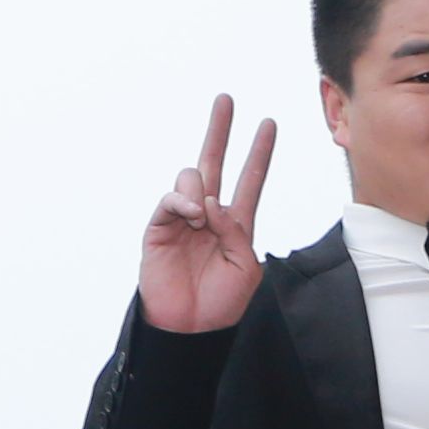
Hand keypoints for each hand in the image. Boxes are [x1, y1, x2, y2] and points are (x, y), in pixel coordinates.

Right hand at [140, 97, 276, 334]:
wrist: (190, 328)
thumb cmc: (222, 303)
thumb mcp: (245, 266)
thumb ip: (235, 230)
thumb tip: (210, 202)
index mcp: (235, 224)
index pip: (250, 180)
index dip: (260, 153)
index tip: (269, 125)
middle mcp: (208, 215)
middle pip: (215, 163)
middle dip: (220, 131)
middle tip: (225, 100)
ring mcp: (182, 220)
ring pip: (191, 179)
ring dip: (200, 189)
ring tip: (201, 218)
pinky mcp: (159, 229)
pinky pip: (169, 201)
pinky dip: (182, 201)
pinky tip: (192, 214)